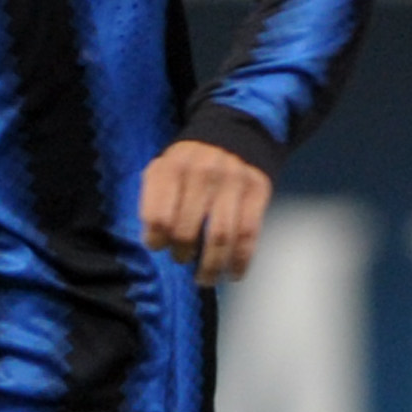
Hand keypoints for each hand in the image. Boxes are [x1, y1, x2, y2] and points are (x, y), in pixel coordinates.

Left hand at [140, 141, 272, 280]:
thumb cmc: (191, 161)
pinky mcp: (257, 191)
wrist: (234, 133)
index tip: (158, 246)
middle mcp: (202, 173)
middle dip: (182, 253)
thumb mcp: (163, 167)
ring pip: (220, 236)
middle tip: (182, 259)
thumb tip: (155, 241)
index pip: (158, 215)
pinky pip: (249, 234)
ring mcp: (233, 182)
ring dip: (211, 266)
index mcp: (173, 168)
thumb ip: (153, 199)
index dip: (155, 239)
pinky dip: (240, 260)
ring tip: (204, 279)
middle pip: (187, 229)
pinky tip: (233, 274)